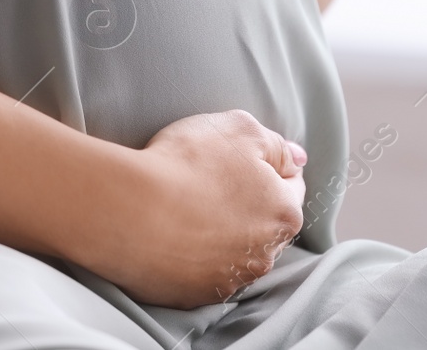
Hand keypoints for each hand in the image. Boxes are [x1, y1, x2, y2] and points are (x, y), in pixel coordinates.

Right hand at [77, 110, 307, 308]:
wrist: (130, 209)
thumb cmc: (187, 163)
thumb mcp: (240, 128)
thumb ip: (277, 145)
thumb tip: (297, 159)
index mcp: (284, 214)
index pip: (290, 187)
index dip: (264, 168)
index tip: (235, 161)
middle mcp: (265, 255)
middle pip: (263, 224)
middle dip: (245, 205)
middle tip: (208, 183)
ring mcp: (229, 281)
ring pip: (234, 252)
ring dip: (220, 235)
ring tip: (186, 210)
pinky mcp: (194, 297)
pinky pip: (200, 273)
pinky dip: (191, 257)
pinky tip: (172, 235)